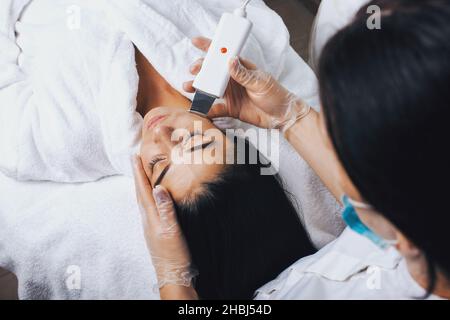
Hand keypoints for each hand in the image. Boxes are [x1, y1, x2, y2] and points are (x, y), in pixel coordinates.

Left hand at [132, 155, 197, 293]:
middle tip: (135, 159)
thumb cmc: (174, 254)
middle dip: (137, 175)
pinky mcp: (155, 230)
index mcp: (150, 216)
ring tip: (142, 173)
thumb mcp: (172, 230)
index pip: (143, 189)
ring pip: (143, 199)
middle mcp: (147, 219)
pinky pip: (149, 207)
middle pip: (140, 192)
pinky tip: (153, 197)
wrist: (173, 275)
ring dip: (142, 184)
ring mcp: (150, 225)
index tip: (134, 156)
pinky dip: (148, 196)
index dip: (139, 172)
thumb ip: (165, 209)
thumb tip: (158, 187)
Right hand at [184, 37, 310, 131]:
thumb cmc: (275, 94)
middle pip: (212, 71)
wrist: (281, 116)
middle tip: (194, 70)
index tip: (196, 42)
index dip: (209, 47)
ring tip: (188, 87)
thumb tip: (230, 60)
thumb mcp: (260, 82)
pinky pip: (214, 108)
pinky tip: (198, 108)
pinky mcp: (230, 109)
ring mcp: (230, 94)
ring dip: (198, 88)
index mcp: (240, 67)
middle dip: (200, 69)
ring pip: (209, 89)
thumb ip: (244, 74)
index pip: (223, 54)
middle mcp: (232, 80)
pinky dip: (205, 109)